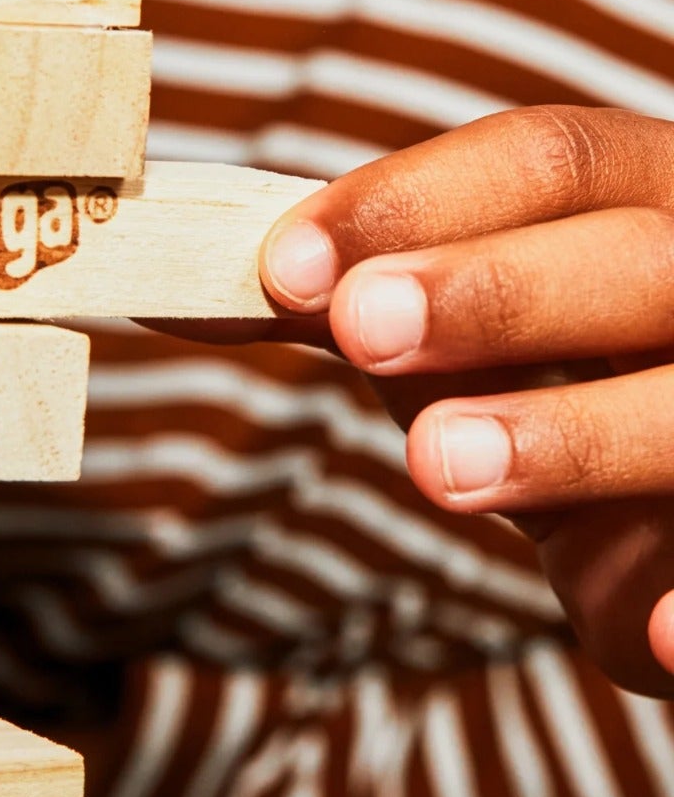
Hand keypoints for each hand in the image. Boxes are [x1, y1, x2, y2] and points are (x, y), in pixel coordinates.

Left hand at [256, 105, 673, 695]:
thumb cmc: (556, 379)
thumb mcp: (459, 329)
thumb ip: (342, 300)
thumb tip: (170, 296)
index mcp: (640, 201)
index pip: (545, 159)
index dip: (413, 200)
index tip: (287, 264)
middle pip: (632, 259)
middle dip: (493, 291)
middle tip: (361, 330)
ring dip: (573, 434)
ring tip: (442, 465)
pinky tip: (650, 637)